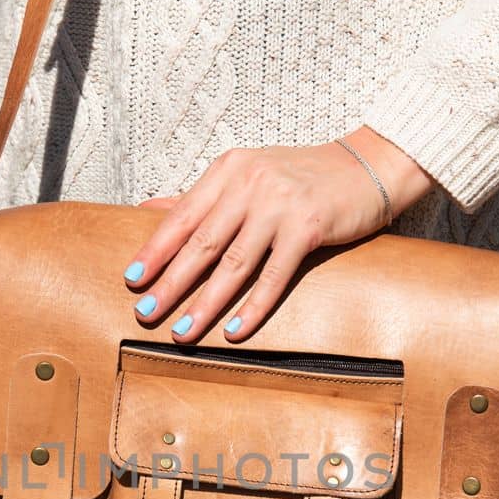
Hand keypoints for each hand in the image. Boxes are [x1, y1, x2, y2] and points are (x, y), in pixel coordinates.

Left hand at [123, 127, 432, 342]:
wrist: (367, 166)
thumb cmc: (302, 176)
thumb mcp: (246, 174)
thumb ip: (201, 197)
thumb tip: (146, 210)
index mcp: (229, 170)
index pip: (182, 215)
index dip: (154, 250)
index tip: (131, 279)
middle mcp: (250, 184)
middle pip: (201, 243)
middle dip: (170, 283)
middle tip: (145, 313)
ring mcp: (279, 205)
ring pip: (233, 264)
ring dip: (204, 303)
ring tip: (182, 332)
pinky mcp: (307, 228)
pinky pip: (274, 276)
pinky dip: (253, 307)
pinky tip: (234, 331)